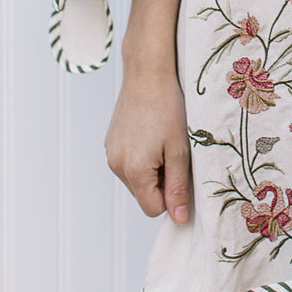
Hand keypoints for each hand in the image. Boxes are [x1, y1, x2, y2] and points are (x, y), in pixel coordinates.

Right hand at [105, 66, 190, 223]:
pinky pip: (128, 163)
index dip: (171, 197)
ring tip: (162, 140)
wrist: (147, 72)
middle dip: (161, 181)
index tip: (181, 173)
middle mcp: (116, 165)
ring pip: (136, 179)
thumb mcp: (180, 149)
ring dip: (152, 169)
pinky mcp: (110, 142)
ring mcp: (110, 153)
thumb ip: (178, 187)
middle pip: (144, 195)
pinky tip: (151, 133)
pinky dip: (142, 156)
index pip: (152, 209)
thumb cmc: (167, 107)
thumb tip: (179, 219)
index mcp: (134, 170)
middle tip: (174, 151)